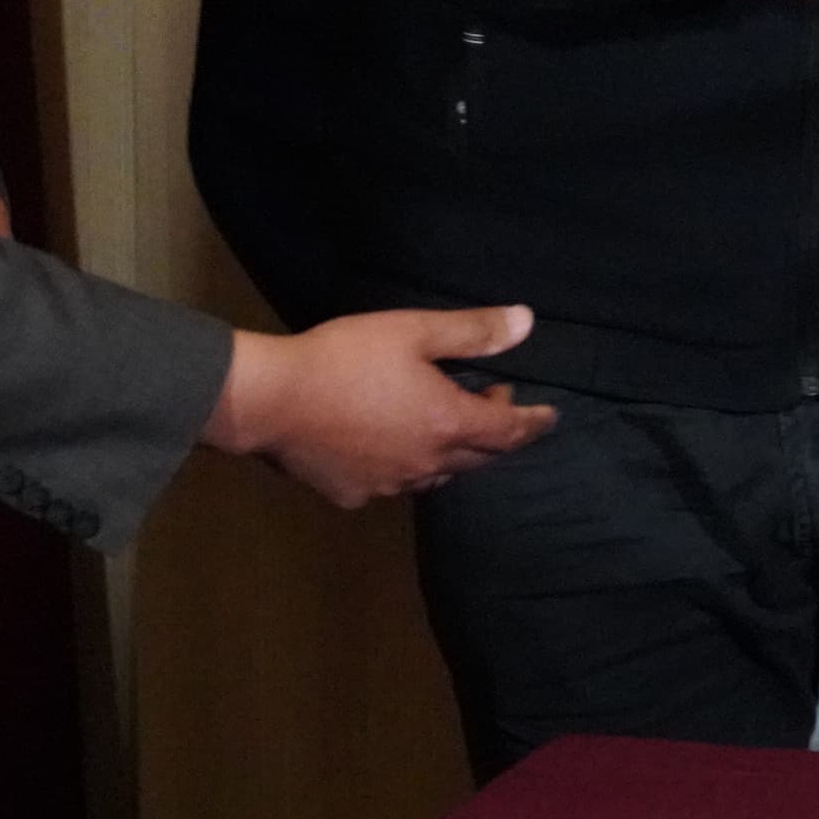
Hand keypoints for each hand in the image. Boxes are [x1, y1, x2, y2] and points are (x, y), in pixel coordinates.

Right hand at [205, 304, 556, 508]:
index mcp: (447, 423)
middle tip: (496, 403)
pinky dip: (407, 464)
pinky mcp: (353, 494)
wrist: (269, 400)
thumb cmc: (345, 358)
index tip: (549, 417)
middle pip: (478, 457)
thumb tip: (528, 323)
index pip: (508, 431)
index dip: (533, 423)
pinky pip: (394, 483)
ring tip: (448, 423)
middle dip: (496, 434)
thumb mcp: (414, 331)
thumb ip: (473, 331)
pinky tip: (393, 447)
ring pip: (438, 474)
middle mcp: (425, 463)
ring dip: (453, 451)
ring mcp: (388, 484)